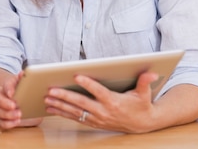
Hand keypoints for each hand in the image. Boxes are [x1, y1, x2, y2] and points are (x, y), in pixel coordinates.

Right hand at [0, 73, 42, 129]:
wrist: (32, 109)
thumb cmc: (28, 96)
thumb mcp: (29, 87)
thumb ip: (25, 80)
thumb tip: (22, 73)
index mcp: (10, 86)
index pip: (6, 84)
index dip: (8, 88)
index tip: (12, 94)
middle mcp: (2, 96)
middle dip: (4, 102)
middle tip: (14, 106)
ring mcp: (0, 108)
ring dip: (6, 114)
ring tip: (18, 115)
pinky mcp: (1, 118)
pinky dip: (7, 123)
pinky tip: (16, 121)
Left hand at [44, 71, 159, 132]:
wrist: (142, 125)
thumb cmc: (141, 106)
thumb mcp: (144, 94)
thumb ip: (144, 82)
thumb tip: (151, 72)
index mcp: (114, 102)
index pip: (98, 92)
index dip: (88, 84)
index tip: (76, 76)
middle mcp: (103, 112)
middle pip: (81, 103)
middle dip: (65, 97)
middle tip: (51, 90)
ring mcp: (97, 118)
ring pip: (75, 112)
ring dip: (60, 105)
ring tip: (46, 99)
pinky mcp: (93, 122)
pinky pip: (75, 118)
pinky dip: (62, 113)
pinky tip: (51, 107)